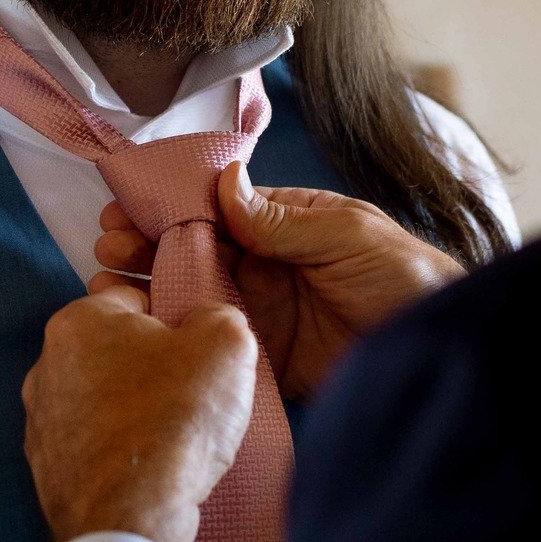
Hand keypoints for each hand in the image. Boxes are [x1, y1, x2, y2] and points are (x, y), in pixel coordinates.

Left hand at [20, 284, 259, 541]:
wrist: (132, 520)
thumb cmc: (175, 420)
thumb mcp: (227, 343)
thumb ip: (218, 313)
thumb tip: (207, 323)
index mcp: (78, 321)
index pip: (134, 298)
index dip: (175, 319)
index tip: (198, 349)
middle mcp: (45, 365)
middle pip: (116, 350)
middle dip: (151, 364)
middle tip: (191, 390)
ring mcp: (40, 422)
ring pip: (103, 398)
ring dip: (134, 408)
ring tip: (174, 434)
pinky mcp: (45, 470)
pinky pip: (94, 444)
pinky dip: (119, 449)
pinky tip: (150, 465)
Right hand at [90, 163, 463, 398]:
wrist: (436, 347)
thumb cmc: (406, 276)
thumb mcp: (347, 234)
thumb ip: (283, 219)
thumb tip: (226, 182)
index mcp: (285, 225)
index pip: (215, 209)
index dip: (168, 207)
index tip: (125, 207)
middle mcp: (266, 266)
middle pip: (192, 252)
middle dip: (145, 246)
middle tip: (106, 247)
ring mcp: (261, 313)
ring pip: (191, 297)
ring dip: (147, 290)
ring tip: (104, 286)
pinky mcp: (264, 359)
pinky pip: (211, 346)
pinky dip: (175, 340)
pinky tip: (140, 336)